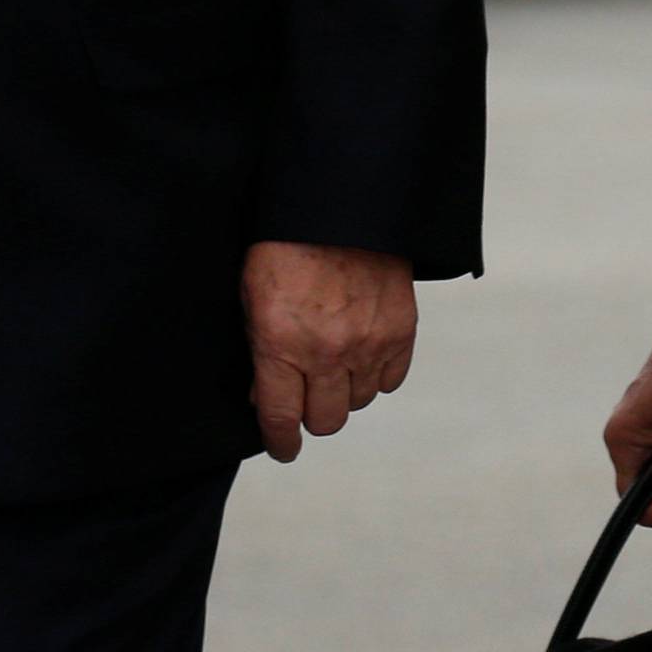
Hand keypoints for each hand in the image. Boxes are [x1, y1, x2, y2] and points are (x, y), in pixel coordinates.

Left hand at [242, 240, 416, 461]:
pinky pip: (389, 381)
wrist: (339, 203)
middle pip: (325, 421)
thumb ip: (259, 349)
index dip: (280, 441)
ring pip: (358, 403)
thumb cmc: (285, 244)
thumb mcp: (251, 295)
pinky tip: (360, 353)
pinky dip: (374, 374)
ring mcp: (367, 345)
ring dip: (343, 392)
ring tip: (331, 364)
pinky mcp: (400, 333)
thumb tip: (262, 395)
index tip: (282, 447)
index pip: (281, 417)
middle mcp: (326, 352)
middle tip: (304, 397)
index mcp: (281, 343)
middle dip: (310, 415)